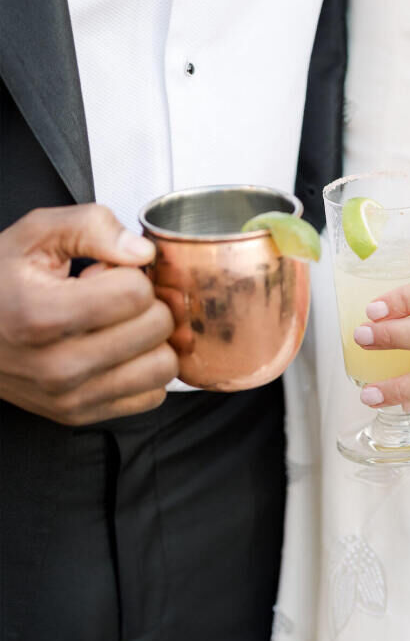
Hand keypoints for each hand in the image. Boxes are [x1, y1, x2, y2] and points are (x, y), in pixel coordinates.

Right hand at [0, 205, 178, 425]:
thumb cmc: (0, 283)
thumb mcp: (35, 234)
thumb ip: (91, 226)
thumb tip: (142, 252)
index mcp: (44, 315)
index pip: (137, 292)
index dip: (129, 273)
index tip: (104, 274)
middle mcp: (58, 366)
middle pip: (157, 327)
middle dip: (145, 304)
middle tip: (110, 299)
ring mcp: (70, 396)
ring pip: (163, 366)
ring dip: (151, 340)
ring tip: (115, 326)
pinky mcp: (80, 415)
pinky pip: (151, 395)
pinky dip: (143, 370)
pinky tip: (114, 351)